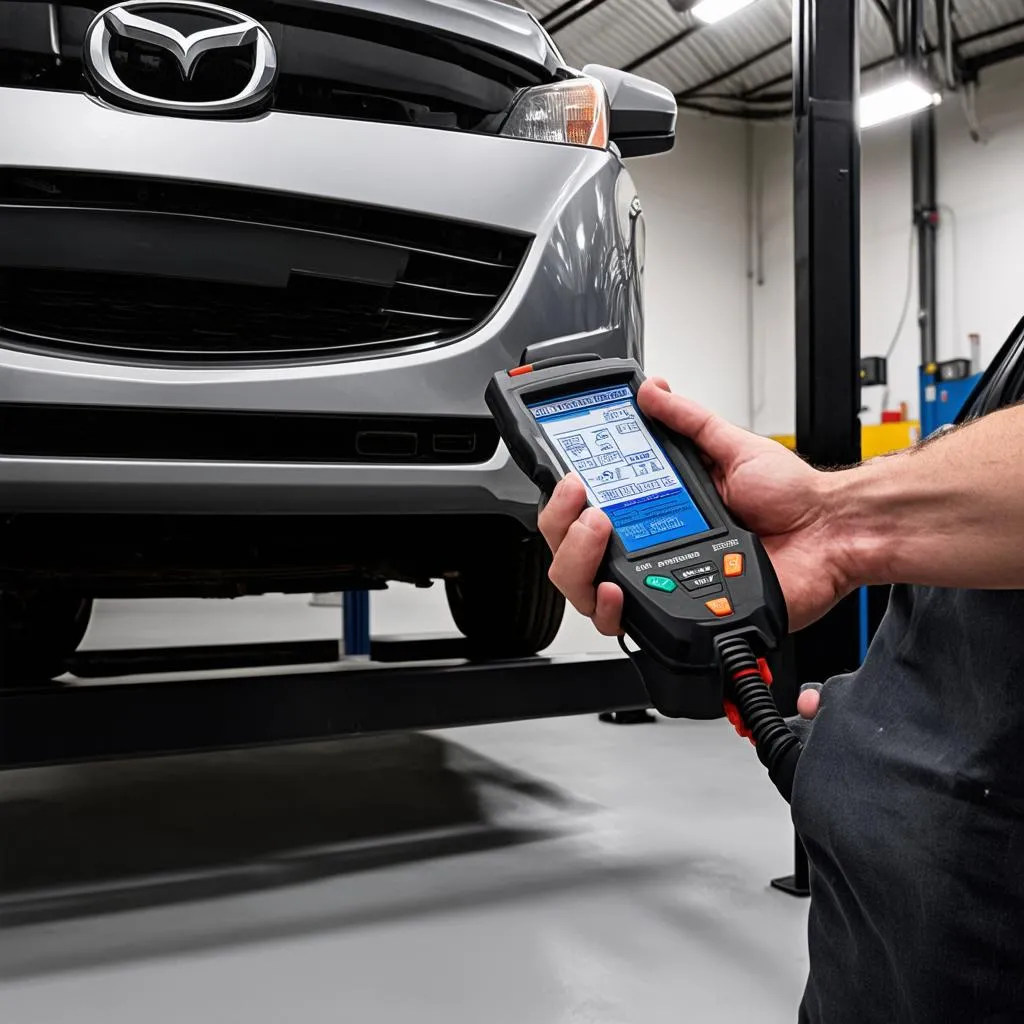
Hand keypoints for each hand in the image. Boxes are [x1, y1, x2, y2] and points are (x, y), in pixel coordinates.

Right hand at [538, 378, 853, 635]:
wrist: (832, 533)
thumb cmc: (793, 498)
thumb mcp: (734, 446)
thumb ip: (689, 420)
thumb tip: (651, 391)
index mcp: (655, 508)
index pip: (586, 509)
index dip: (564, 500)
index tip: (571, 478)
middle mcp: (649, 549)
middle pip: (571, 553)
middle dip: (562, 526)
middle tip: (583, 502)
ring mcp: (661, 585)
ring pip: (586, 593)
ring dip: (578, 561)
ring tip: (599, 534)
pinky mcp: (682, 615)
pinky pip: (630, 626)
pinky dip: (612, 610)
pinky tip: (619, 590)